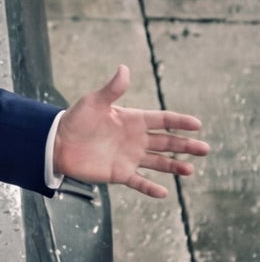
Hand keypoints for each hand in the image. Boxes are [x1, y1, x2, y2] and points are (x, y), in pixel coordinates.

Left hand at [54, 66, 206, 201]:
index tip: (197, 125)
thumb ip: (112, 89)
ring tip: (191, 170)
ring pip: (158, 163)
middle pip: (167, 142)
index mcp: (133, 120)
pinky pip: (139, 182)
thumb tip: (124, 68)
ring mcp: (129, 157)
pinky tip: (164, 192)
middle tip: (205, 149)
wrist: (56, 143)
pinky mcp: (119, 173)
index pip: (163, 120)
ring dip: (175, 167)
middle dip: (186, 145)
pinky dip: (151, 188)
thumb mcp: (94, 102)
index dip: (180, 122)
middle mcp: (135, 139)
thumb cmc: (75, 120)